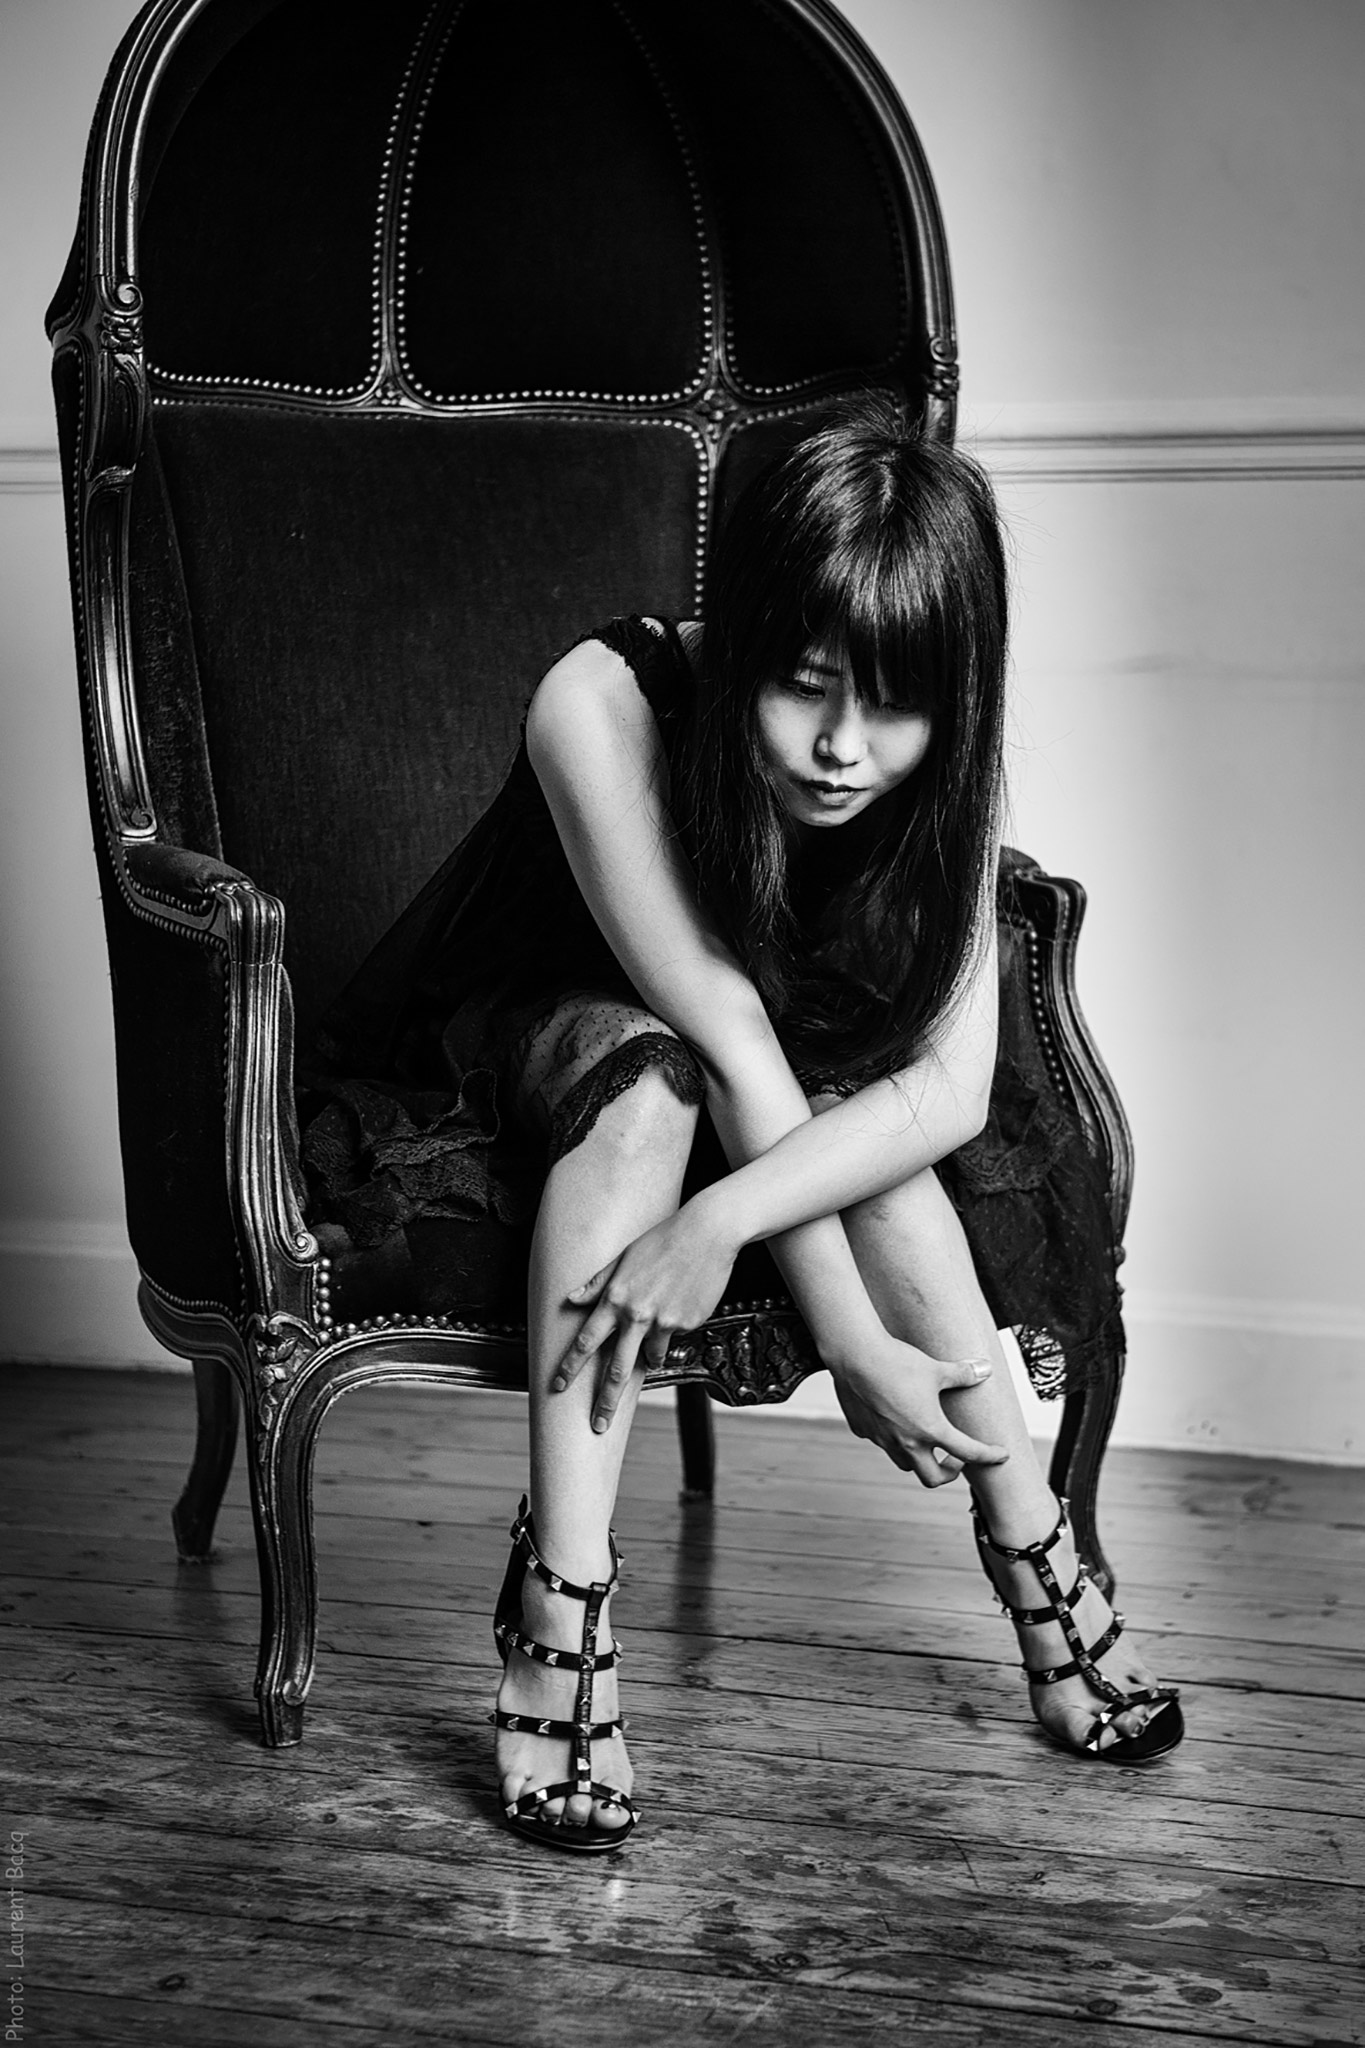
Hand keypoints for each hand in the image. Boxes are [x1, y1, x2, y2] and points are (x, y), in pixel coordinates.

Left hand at [553, 1195, 736, 1431]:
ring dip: (646, 1358)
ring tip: (653, 1336)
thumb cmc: (663, 1239)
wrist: (707, 1232)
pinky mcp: (685, 1323)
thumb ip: (597, 1282)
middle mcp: (636, 1314)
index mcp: (616, 1297)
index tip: (558, 1385)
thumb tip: (571, 1298)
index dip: (570, 1366)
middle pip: (616, 1369)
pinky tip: (679, 1307)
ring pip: (648, 1357)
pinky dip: (670, 1332)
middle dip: (605, 1401)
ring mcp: (662, 1321)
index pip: (586, 1339)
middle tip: (598, 1425)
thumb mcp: (623, 1257)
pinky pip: (672, 1339)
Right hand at [832, 1335, 1007, 1486]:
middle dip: (949, 1472)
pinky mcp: (863, 1430)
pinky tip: (893, 1417)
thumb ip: (964, 1374)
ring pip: (905, 1464)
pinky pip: (881, 1442)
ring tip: (925, 1437)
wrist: (854, 1355)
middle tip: (956, 1457)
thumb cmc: (897, 1361)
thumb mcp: (937, 1368)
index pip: (968, 1452)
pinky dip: (891, 1438)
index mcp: (930, 1429)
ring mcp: (882, 1439)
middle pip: (932, 1478)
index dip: (989, 1456)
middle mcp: (906, 1442)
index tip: (1000, 1456)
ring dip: (920, 1458)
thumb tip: (986, 1369)